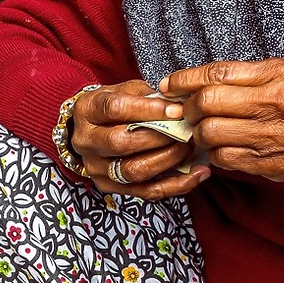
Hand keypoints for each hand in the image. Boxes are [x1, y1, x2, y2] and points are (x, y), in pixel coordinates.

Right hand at [68, 81, 209, 199]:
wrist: (90, 130)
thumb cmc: (113, 108)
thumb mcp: (125, 91)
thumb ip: (149, 96)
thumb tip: (180, 105)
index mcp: (88, 110)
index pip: (116, 109)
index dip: (149, 110)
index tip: (177, 110)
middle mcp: (87, 141)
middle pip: (121, 143)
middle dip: (160, 138)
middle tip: (186, 131)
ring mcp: (96, 168)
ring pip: (134, 171)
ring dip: (168, 161)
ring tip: (189, 149)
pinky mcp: (111, 187)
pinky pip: (146, 192)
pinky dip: (176, 184)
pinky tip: (196, 174)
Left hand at [160, 58, 283, 206]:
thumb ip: (257, 76)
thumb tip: (209, 81)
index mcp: (281, 73)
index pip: (219, 73)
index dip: (186, 79)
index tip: (169, 83)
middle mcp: (274, 101)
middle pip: (207, 102)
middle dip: (188, 108)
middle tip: (186, 111)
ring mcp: (270, 134)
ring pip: (210, 132)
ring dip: (199, 133)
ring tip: (204, 131)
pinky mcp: (269, 163)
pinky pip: (224, 158)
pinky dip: (215, 154)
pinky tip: (222, 149)